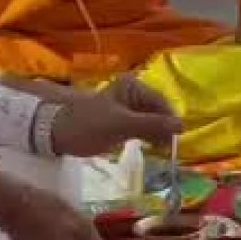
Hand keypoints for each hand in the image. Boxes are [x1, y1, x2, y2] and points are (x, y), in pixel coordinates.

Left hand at [51, 75, 180, 156]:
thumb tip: (182, 125)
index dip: (170, 120)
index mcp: (133, 86)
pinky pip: (145, 130)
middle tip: (171, 150)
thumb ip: (150, 124)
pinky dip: (151, 139)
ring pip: (154, 122)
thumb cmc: (87, 125)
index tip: (177, 140)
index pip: (161, 102)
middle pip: (159, 112)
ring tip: (164, 152)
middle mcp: (134, 94)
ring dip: (160, 136)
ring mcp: (130, 109)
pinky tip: (155, 150)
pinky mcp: (125, 124)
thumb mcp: (120, 124)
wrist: (58, 135)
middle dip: (166, 129)